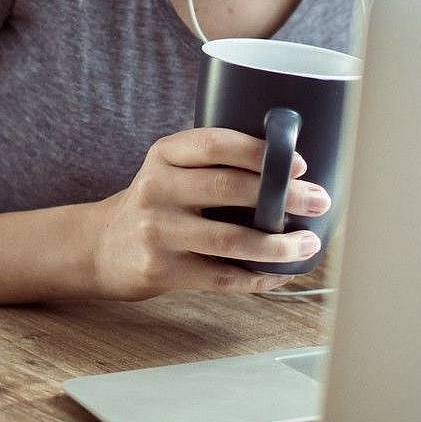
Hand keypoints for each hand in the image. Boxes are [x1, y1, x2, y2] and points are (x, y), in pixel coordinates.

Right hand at [88, 128, 330, 299]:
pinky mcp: (162, 271)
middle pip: (228, 188)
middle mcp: (157, 188)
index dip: (259, 151)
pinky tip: (282, 275)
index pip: (214, 143)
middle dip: (282, 195)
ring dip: (277, 245)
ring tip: (307, 243)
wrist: (102, 246)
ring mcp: (158, 232)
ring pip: (229, 239)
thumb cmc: (155, 202)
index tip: (297, 162)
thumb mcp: (170, 169)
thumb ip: (212, 165)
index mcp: (164, 154)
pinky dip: (257, 278)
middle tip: (318, 200)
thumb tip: (288, 169)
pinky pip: (221, 277)